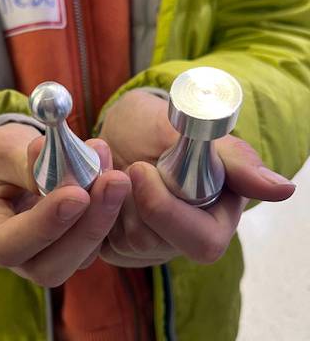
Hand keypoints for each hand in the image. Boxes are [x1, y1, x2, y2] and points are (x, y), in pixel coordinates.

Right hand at [0, 123, 130, 286]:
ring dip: (103, 216)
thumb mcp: (0, 148)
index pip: (8, 247)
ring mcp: (41, 255)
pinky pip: (93, 239)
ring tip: (115, 175)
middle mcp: (10, 254)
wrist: (5, 163)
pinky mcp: (68, 246)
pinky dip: (106, 209)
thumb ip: (27, 161)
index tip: (78, 195)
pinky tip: (111, 174)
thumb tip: (65, 166)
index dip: (45, 226)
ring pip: (79, 257)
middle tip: (114, 183)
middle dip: (87, 227)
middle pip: (50, 266)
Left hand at [99, 90, 295, 266]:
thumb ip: (232, 160)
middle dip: (129, 199)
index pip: (201, 242)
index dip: (167, 209)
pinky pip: (94, 238)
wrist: (123, 132)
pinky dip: (91, 206)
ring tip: (113, 165)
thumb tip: (282, 189)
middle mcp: (180, 239)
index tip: (141, 169)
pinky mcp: (115, 244)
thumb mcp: (191, 133)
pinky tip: (99, 183)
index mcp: (213, 217)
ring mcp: (146, 246)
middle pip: (151, 242)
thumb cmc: (159, 127)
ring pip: (120, 240)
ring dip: (108, 198)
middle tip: (123, 162)